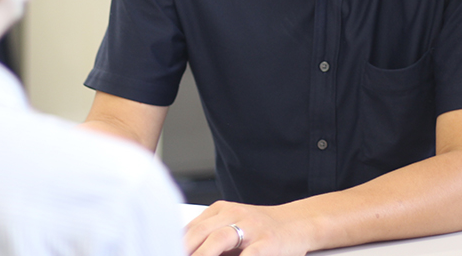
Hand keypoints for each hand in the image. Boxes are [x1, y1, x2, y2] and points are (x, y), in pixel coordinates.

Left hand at [183, 200, 315, 255]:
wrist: (298, 224)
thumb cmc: (261, 231)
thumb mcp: (233, 227)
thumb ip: (210, 239)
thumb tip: (182, 250)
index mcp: (221, 210)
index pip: (190, 228)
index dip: (175, 244)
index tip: (163, 251)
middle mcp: (234, 214)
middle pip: (200, 232)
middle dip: (183, 250)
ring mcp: (251, 227)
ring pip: (219, 239)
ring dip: (203, 255)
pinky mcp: (267, 242)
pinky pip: (249, 255)